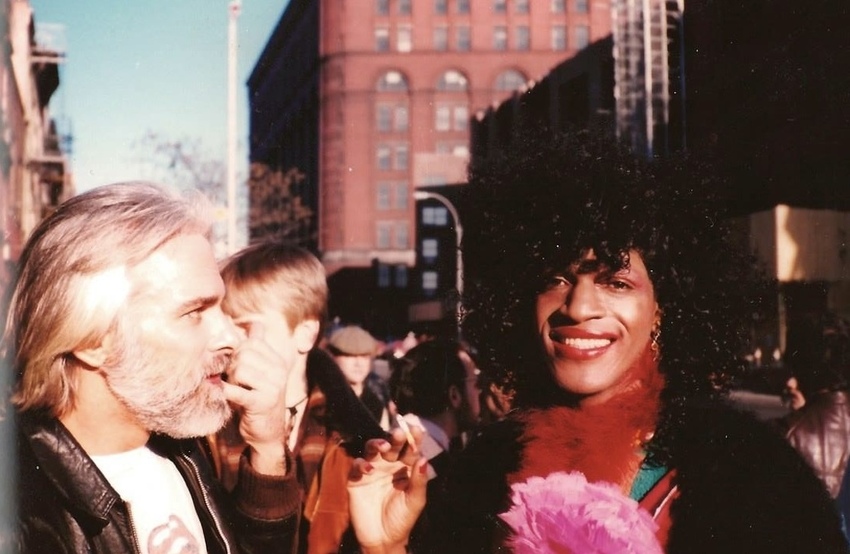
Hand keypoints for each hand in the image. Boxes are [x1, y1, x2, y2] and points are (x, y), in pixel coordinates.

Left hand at [223, 320, 287, 474]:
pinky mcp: (262, 403)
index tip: (239, 366)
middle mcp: (280, 371)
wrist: (268, 433)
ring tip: (236, 390)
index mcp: (280, 361)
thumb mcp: (261, 371)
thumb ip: (258, 348)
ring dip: (232, 380)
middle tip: (235, 380)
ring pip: (240, 370)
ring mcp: (273, 387)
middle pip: (245, 353)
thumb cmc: (259, 398)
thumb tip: (254, 323)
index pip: (253, 342)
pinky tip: (225, 393)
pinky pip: (237, 391)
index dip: (239, 352)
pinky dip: (227, 392)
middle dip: (233, 365)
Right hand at [348, 428, 428, 552]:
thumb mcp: (415, 501)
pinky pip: (357, 465)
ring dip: (377, 444)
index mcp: (405, 467)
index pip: (410, 448)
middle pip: (391, 444)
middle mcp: (389, 465)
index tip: (416, 430)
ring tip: (383, 447)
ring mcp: (372, 470)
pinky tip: (369, 470)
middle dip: (395, 437)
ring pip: (372, 449)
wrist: (383, 539)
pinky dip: (362, 464)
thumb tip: (424, 459)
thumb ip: (419, 480)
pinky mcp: (356, 479)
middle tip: (399, 433)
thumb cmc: (402, 519)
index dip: (413, 438)